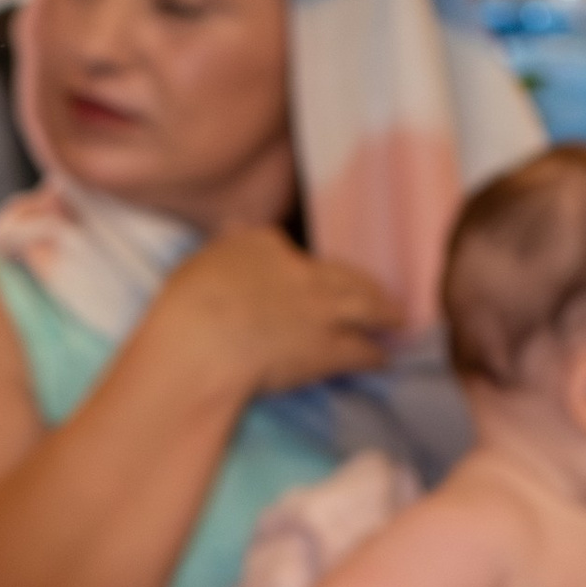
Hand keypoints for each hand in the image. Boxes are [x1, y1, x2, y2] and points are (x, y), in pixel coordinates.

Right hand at [159, 227, 399, 406]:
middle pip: (343, 274)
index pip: (289, 251)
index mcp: (262, 245)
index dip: (303, 267)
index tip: (309, 275)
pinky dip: (375, 355)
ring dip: (385, 313)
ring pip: (365, 306)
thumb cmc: (187, 308)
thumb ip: (222, 248)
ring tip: (399, 320)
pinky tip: (384, 359)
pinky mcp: (326, 349)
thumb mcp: (198, 264)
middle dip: (365, 284)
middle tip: (384, 292)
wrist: (205, 345)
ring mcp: (319, 309)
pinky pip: (361, 350)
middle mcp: (301, 270)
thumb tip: (232, 227)